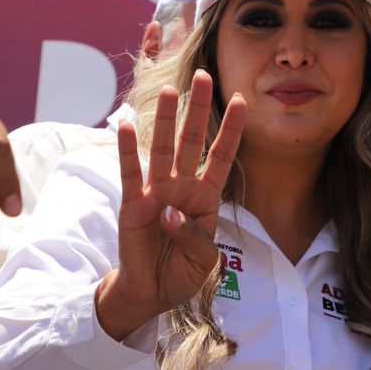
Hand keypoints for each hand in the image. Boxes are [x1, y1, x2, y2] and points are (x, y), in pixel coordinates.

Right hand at [96, 70, 244, 339]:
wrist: (153, 293)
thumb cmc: (182, 273)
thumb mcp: (204, 261)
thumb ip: (196, 237)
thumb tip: (170, 214)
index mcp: (206, 198)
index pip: (222, 157)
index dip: (232, 130)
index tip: (243, 101)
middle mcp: (182, 188)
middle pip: (192, 142)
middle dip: (199, 110)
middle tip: (205, 77)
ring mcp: (156, 193)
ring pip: (162, 149)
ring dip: (165, 120)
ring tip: (169, 90)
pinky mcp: (132, 204)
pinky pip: (130, 173)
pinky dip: (127, 150)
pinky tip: (126, 125)